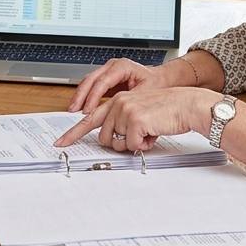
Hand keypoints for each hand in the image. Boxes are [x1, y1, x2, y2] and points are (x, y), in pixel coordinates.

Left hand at [54, 87, 221, 152]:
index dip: (73, 133)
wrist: (186, 105)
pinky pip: (132, 145)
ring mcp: (124, 109)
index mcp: (116, 100)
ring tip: (148, 131)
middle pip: (105, 139)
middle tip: (139, 136)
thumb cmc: (166, 112)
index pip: (89, 119)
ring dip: (134, 144)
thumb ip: (122, 124)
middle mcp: (117, 102)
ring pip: (118, 144)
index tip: (60, 142)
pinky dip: (144, 145)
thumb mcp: (140, 114)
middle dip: (121, 144)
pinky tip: (154, 133)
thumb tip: (113, 142)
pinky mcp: (134, 119)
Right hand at [67, 57, 187, 113]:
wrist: (161, 79)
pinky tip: (81, 107)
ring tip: (73, 109)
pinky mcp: (106, 79)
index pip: (102, 81)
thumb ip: (131, 101)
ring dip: (80, 96)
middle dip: (81, 95)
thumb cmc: (156, 83)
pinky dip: (85, 97)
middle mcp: (113, 66)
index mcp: (122, 66)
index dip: (93, 96)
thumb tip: (119, 113)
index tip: (88, 110)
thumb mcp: (145, 92)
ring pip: (88, 81)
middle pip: (91, 79)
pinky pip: (92, 86)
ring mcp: (108, 71)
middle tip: (74, 109)